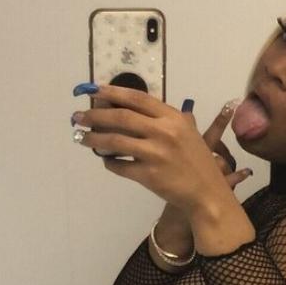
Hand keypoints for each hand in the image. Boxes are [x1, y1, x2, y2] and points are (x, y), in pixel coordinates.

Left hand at [72, 85, 247, 210]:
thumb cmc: (198, 162)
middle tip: (78, 117)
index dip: (112, 92)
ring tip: (82, 138)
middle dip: (95, 115)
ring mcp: (155, 154)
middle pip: (120, 117)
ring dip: (94, 139)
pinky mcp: (148, 175)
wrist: (207, 193)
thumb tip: (137, 108)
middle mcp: (163, 132)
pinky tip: (105, 160)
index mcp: (172, 118)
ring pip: (115, 141)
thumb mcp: (189, 132)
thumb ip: (168, 119)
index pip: (137, 98)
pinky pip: (119, 166)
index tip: (93, 90)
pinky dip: (109, 162)